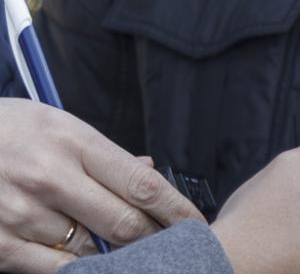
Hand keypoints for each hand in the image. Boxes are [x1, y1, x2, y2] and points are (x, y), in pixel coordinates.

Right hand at [0, 99, 202, 272]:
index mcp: (74, 143)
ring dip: (114, 256)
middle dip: (154, 238)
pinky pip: (54, 269)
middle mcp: (50, 178)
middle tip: (171, 245)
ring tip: (126, 252)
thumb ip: (104, 154)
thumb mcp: (59, 125)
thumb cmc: (10, 131)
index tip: (195, 223)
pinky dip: (79, 270)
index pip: (142, 183)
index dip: (177, 209)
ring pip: (91, 250)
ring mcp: (22, 214)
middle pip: (124, 222)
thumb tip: (148, 170)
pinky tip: (91, 265)